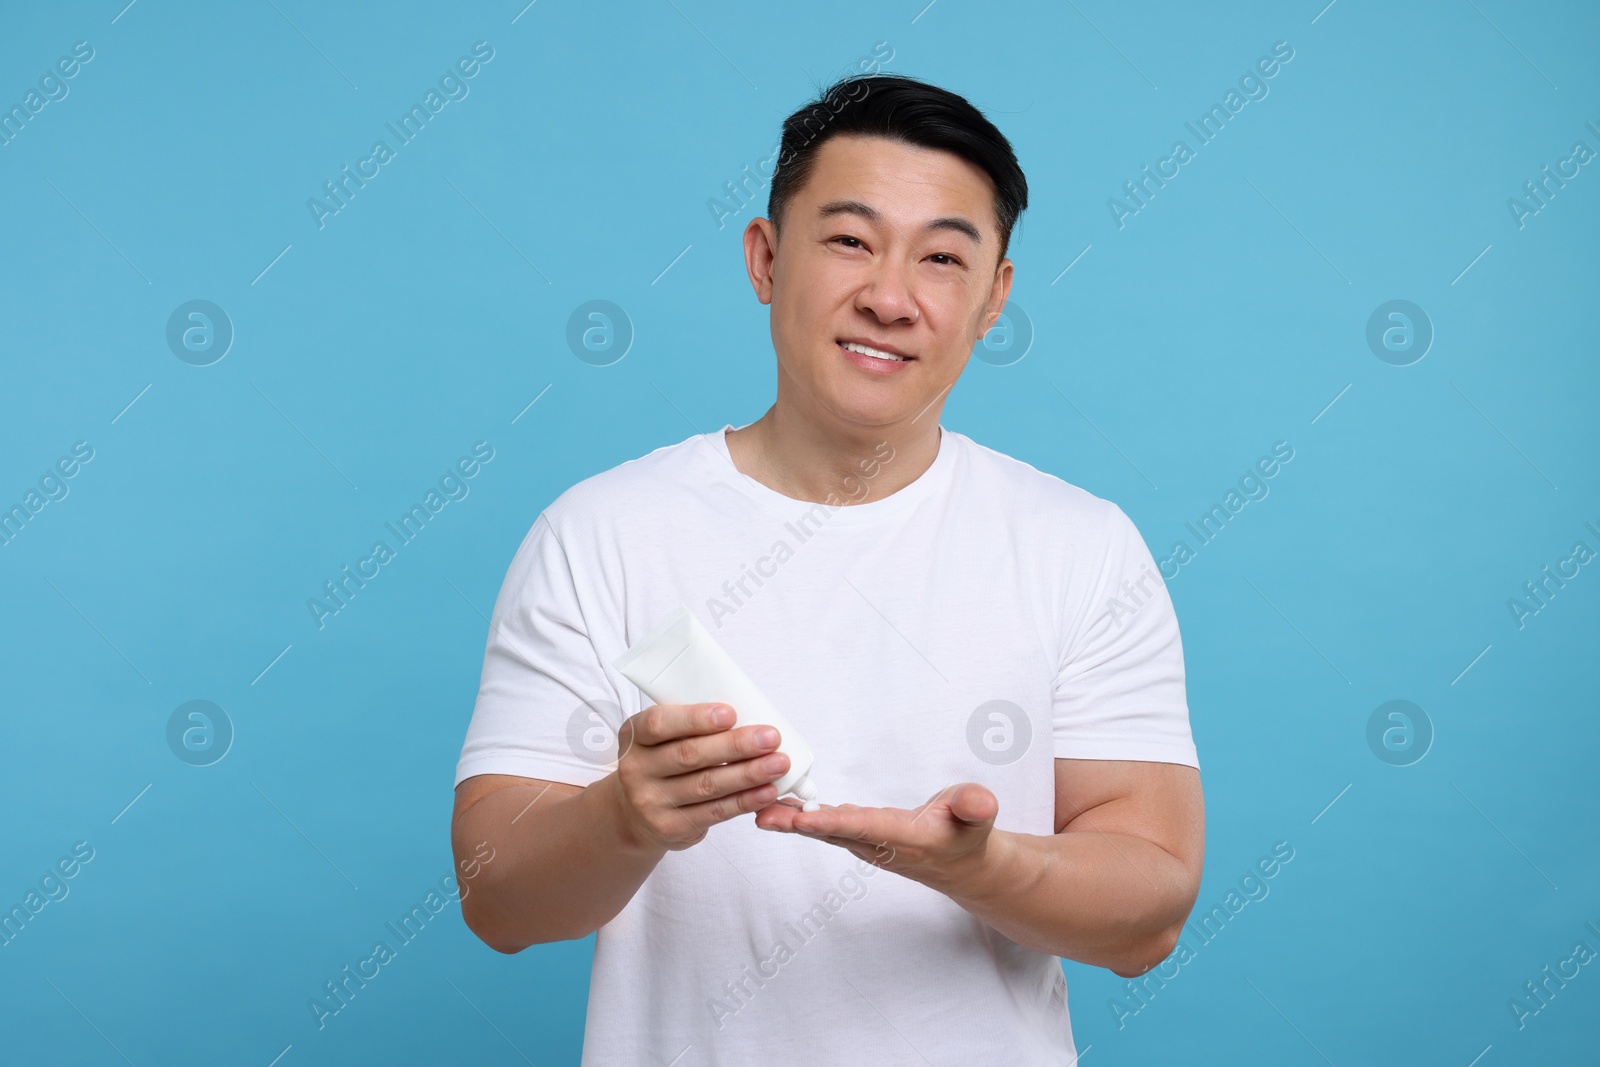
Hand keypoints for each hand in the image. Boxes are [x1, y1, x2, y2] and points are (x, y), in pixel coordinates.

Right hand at [604, 702, 790, 851]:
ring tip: (778, 763)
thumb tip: (749, 713)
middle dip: (735, 745)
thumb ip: (692, 724)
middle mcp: (636, 769)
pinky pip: (714, 812)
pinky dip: (745, 801)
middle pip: (690, 755)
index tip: (730, 713)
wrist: (634, 814)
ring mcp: (651, 802)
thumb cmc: (661, 761)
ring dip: (748, 774)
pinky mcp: (670, 827)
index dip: (696, 718)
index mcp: (634, 735)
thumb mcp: (661, 737)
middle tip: (770, 737)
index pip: (660, 723)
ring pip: (707, 785)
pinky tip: (767, 791)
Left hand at [754, 782, 1001, 892]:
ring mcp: (866, 843)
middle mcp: (878, 845)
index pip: (865, 828)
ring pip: (824, 830)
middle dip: (796, 825)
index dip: (834, 824)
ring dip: (791, 821)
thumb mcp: (979, 817)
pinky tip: (778, 804)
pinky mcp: (860, 836)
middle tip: (761, 813)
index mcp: (905, 839)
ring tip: (759, 808)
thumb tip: (979, 803)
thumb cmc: (968, 832)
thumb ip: (975, 808)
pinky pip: (826, 825)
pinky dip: (802, 815)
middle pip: (832, 833)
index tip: (803, 819)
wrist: (963, 864)